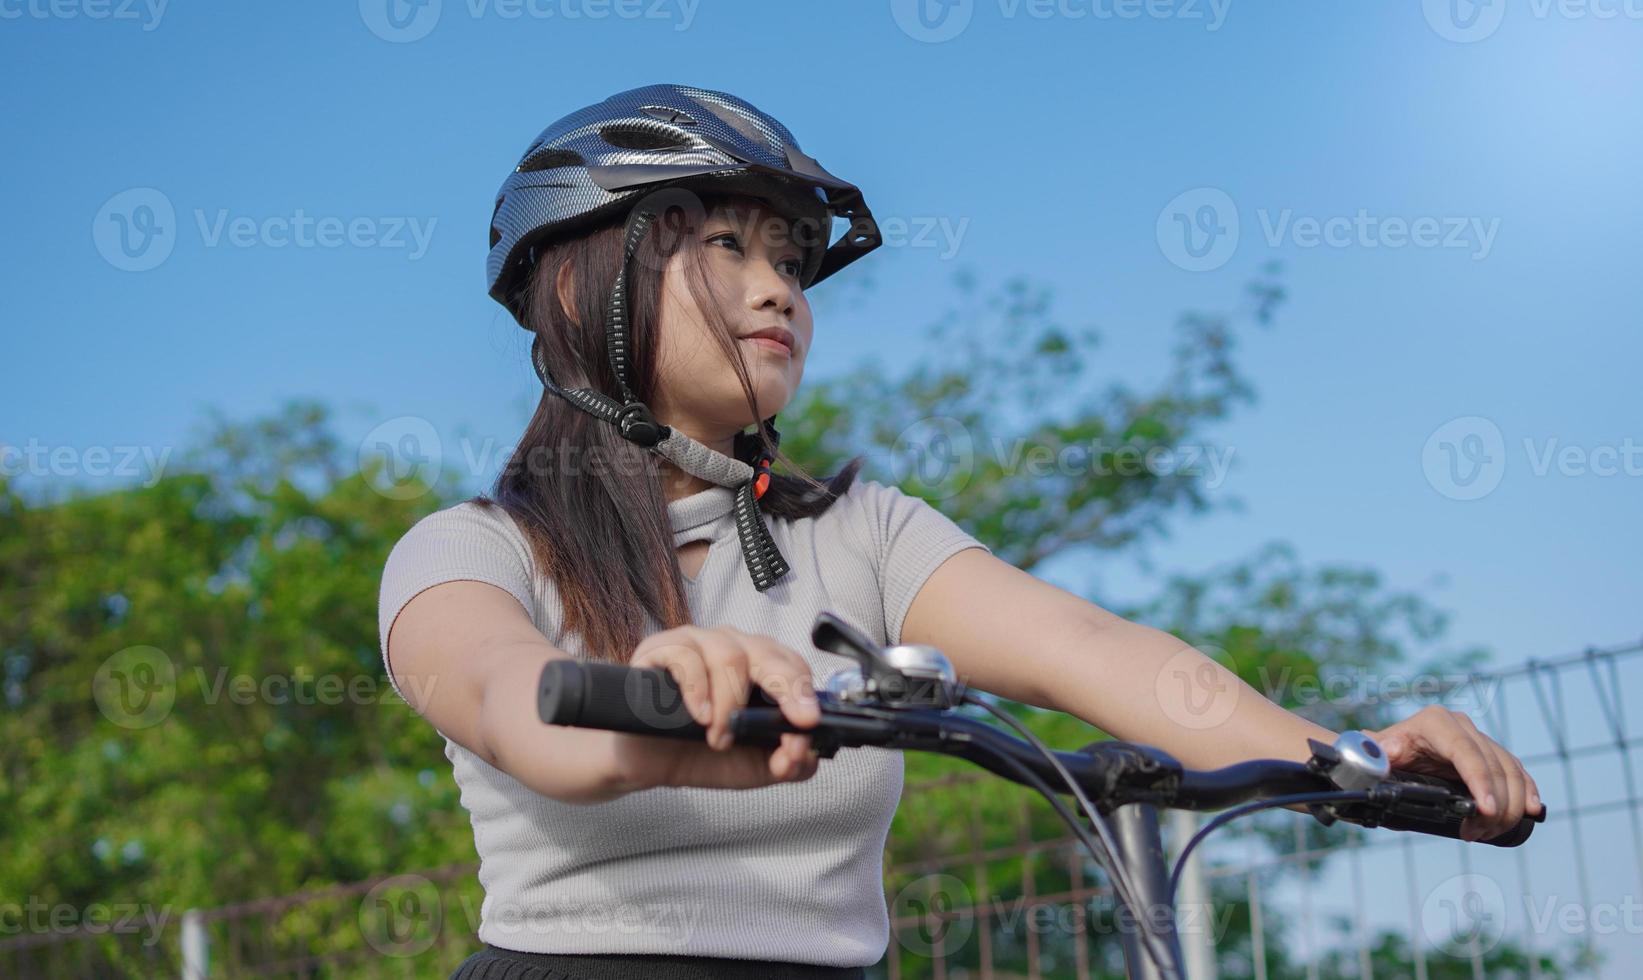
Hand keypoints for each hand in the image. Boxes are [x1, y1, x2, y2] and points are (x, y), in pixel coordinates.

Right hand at [614, 625, 821, 790]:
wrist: (648, 761)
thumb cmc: (701, 752)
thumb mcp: (755, 766)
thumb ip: (788, 763)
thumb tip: (803, 753)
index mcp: (761, 668)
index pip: (794, 666)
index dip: (804, 692)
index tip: (809, 721)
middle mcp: (732, 648)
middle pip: (767, 652)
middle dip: (785, 686)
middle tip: (791, 720)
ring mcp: (697, 643)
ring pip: (729, 655)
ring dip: (730, 704)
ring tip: (718, 738)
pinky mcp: (661, 649)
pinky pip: (686, 657)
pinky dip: (698, 689)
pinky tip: (699, 715)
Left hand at [1366, 705, 1543, 841]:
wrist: (1390, 754)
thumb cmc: (1382, 754)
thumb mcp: (1377, 752)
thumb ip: (1375, 751)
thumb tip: (1381, 751)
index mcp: (1435, 722)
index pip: (1466, 752)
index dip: (1480, 781)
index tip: (1485, 810)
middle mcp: (1462, 726)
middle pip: (1494, 766)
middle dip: (1493, 806)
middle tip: (1477, 833)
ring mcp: (1480, 739)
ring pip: (1511, 772)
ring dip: (1509, 807)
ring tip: (1488, 832)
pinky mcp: (1492, 754)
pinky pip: (1518, 772)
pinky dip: (1527, 792)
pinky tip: (1531, 811)